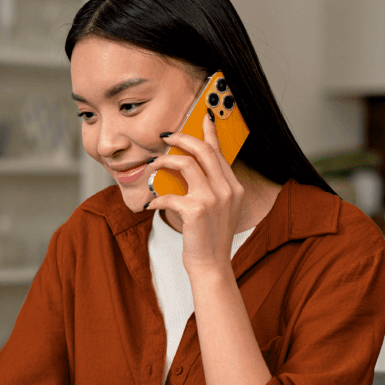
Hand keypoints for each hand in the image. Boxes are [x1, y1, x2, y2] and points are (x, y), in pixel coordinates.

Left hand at [146, 109, 243, 274]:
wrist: (211, 266)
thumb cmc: (209, 238)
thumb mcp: (218, 209)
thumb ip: (210, 187)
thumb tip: (186, 166)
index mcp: (234, 187)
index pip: (220, 152)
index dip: (209, 133)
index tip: (202, 118)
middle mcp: (228, 190)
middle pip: (204, 151)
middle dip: (183, 138)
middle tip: (166, 136)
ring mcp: (213, 200)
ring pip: (186, 165)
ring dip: (164, 162)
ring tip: (153, 166)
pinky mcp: (196, 211)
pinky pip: (169, 194)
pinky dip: (156, 197)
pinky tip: (150, 203)